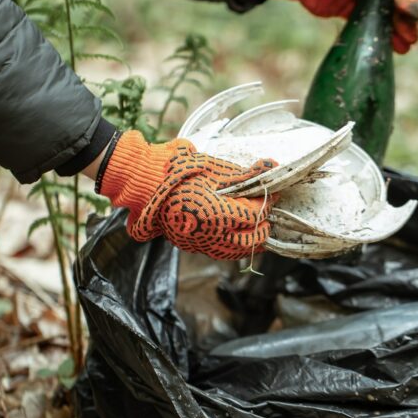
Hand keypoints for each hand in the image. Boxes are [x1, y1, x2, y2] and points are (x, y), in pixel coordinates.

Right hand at [97, 131, 276, 259]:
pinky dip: (232, 245)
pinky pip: (218, 251)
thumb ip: (245, 174)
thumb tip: (271, 166)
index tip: (271, 192)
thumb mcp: (215, 170)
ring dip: (250, 240)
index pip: (254, 215)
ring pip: (235, 251)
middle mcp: (210, 235)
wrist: (145, 183)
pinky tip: (236, 233)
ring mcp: (199, 243)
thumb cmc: (180, 172)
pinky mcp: (189, 244)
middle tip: (266, 211)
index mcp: (218, 215)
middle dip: (263, 226)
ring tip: (256, 226)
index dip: (266, 203)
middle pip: (250, 240)